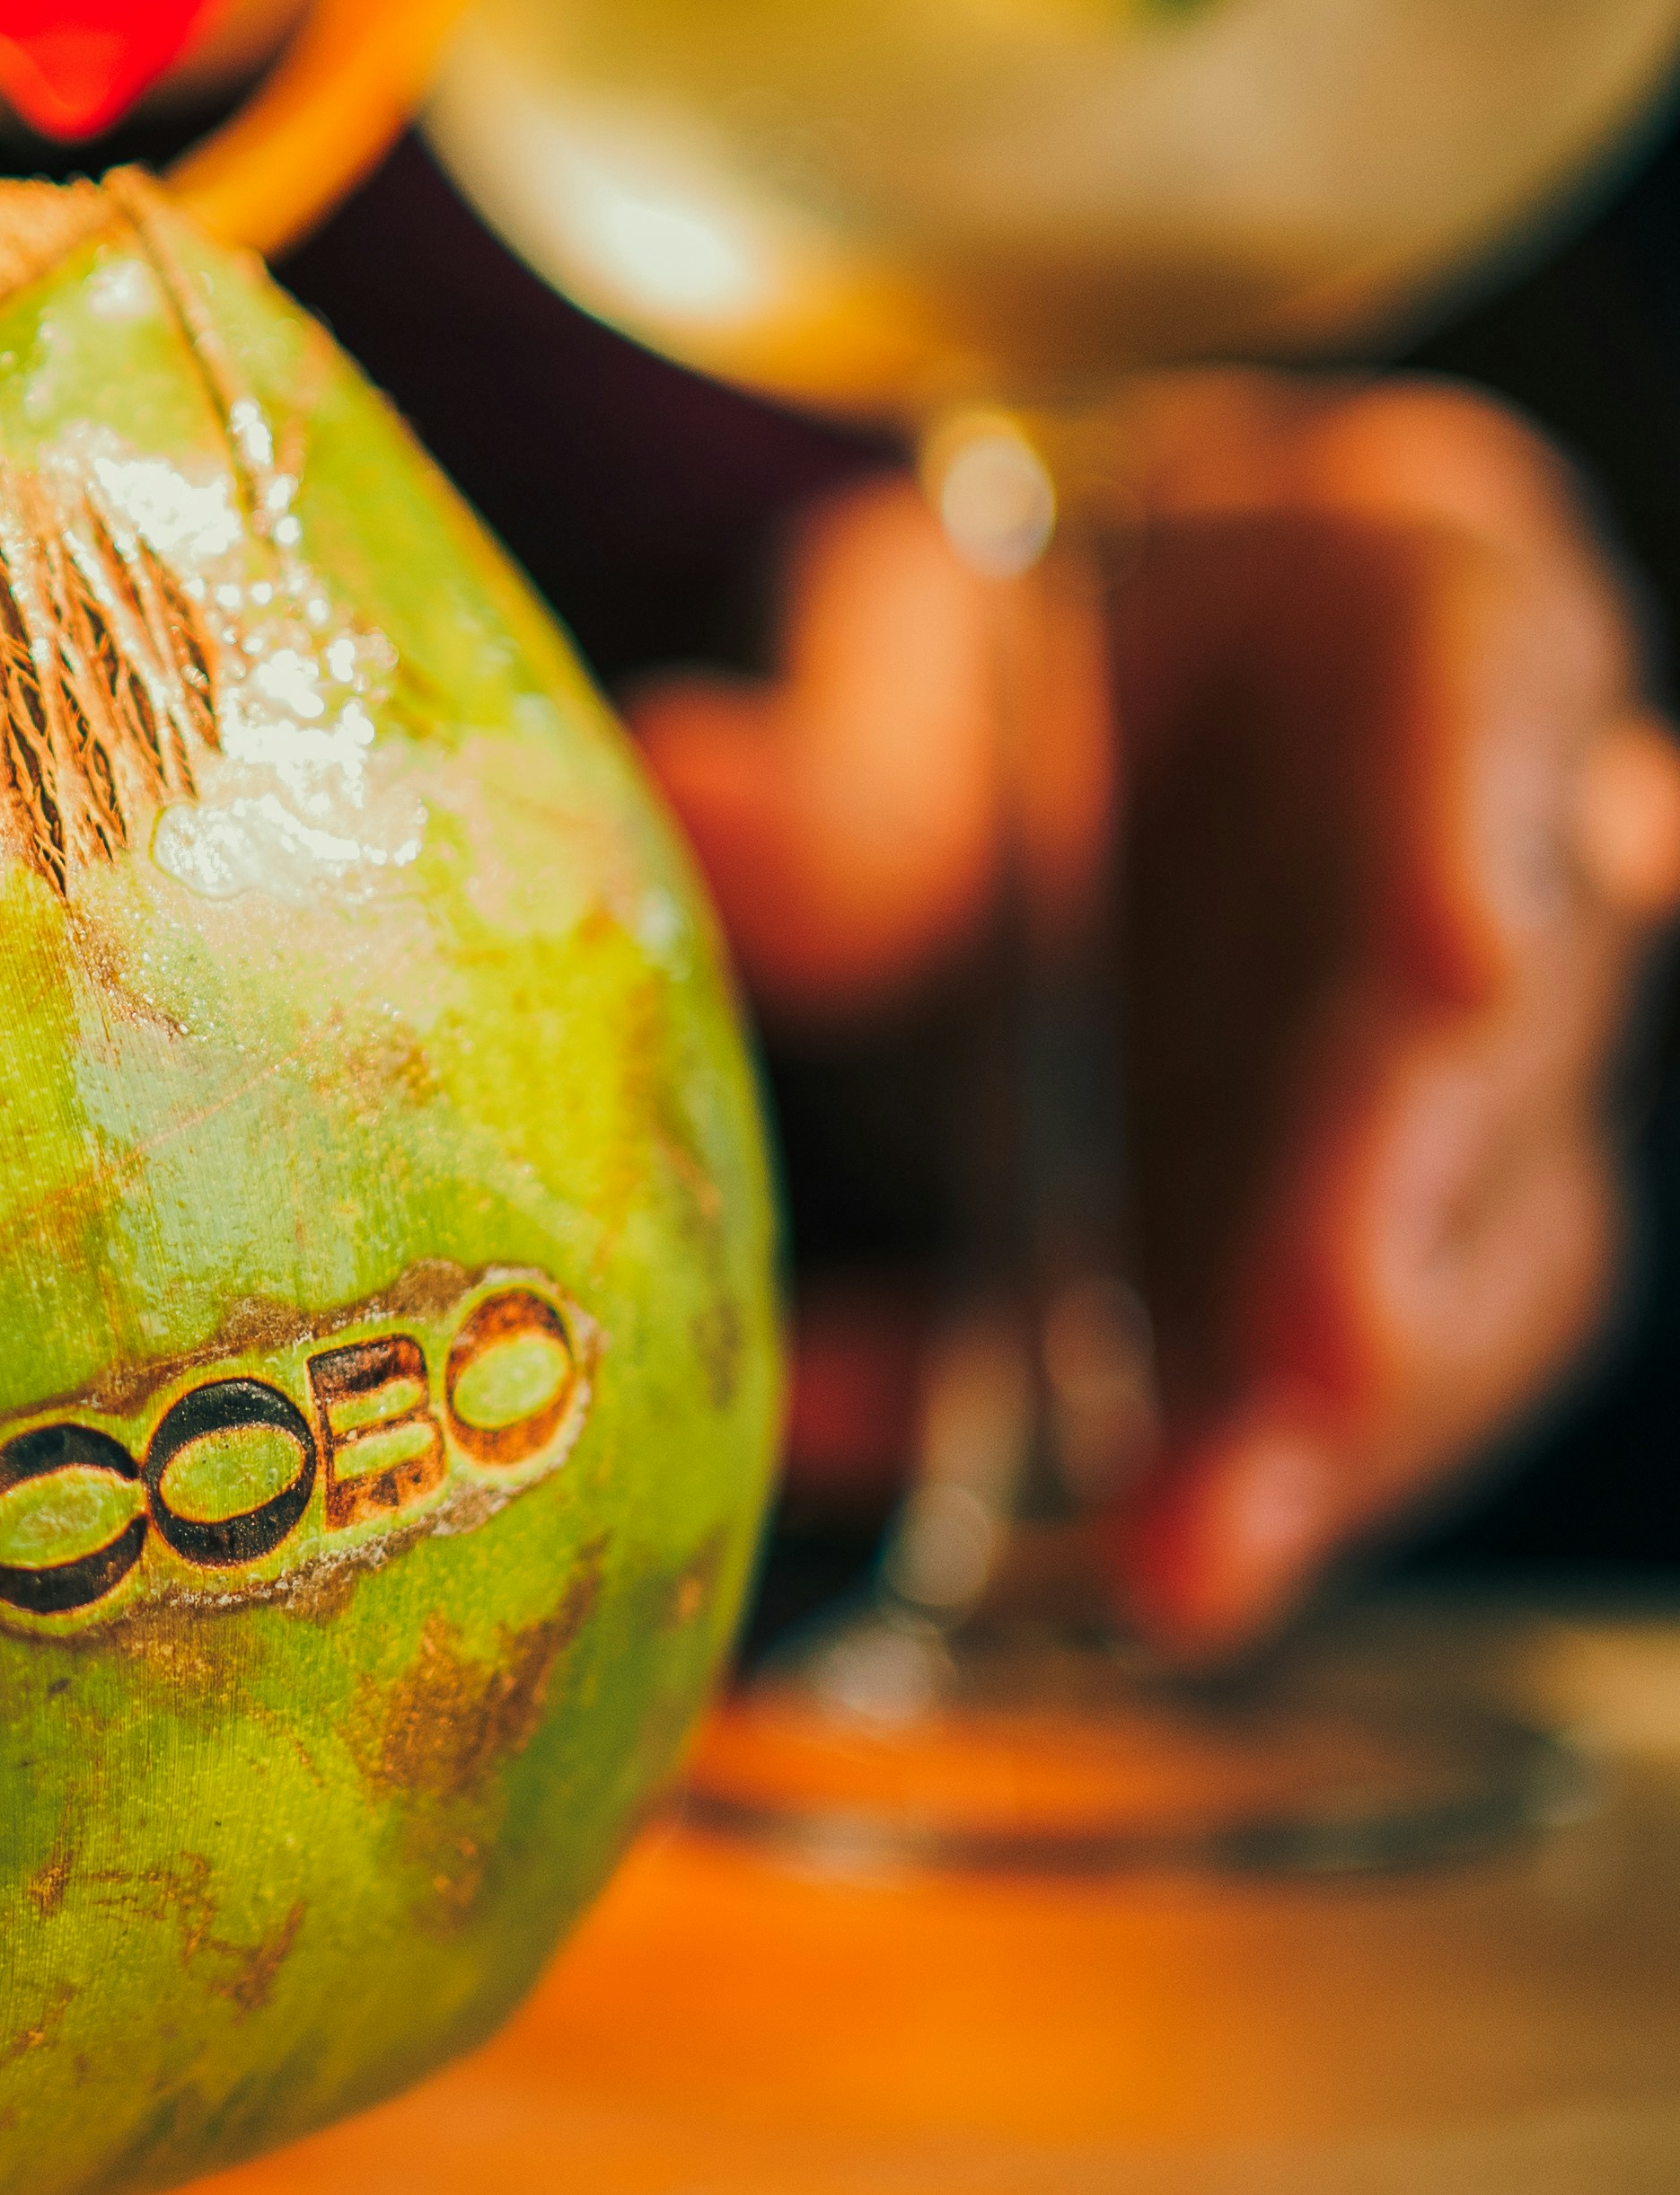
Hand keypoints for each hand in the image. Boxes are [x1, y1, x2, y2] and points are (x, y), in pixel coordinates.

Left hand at [630, 383, 1679, 1650]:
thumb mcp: (923, 627)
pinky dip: (1114, 1465)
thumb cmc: (1039, 632)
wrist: (1076, 727)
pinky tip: (943, 1503)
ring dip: (1326, 1438)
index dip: (1480, 837)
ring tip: (1175, 1567)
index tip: (1452, 955)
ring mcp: (1449, 1110)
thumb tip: (690, 781)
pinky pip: (1275, 1398)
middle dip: (1394, 1222)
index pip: (1497, 702)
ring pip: (1467, 1281)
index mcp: (1436, 641)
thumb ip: (852, 728)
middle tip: (1312, 1368)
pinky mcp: (1338, 1274)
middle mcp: (1504, 884)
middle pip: (1497, 1061)